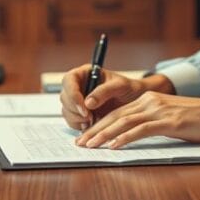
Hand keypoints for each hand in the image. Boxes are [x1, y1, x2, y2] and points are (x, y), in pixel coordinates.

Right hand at [59, 66, 173, 130]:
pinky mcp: (80, 113)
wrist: (135, 101)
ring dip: (77, 119)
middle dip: (75, 110)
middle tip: (90, 117)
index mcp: (85, 74)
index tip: (84, 107)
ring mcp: (78, 100)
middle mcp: (78, 86)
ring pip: (66, 111)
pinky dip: (79, 125)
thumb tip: (88, 102)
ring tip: (93, 121)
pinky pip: (72, 121)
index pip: (69, 80)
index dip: (72, 94)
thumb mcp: (120, 86)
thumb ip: (105, 91)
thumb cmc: (129, 88)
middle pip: (64, 97)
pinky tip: (91, 125)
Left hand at [74, 92, 199, 149]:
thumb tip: (133, 135)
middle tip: (80, 143)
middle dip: (95, 130)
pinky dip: (125, 137)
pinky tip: (114, 146)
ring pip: (124, 121)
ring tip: (91, 145)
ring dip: (104, 134)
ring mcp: (159, 110)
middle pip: (115, 115)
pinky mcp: (169, 121)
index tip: (85, 136)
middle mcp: (150, 102)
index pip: (117, 112)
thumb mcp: (169, 118)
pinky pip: (142, 130)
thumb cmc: (197, 120)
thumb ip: (152, 122)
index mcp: (148, 100)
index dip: (98, 124)